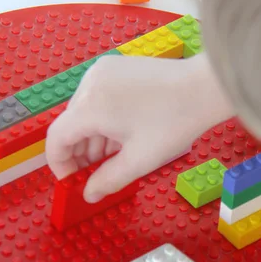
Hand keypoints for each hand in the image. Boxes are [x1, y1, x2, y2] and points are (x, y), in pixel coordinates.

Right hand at [46, 54, 231, 202]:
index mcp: (90, 105)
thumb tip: (89, 194)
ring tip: (113, 156)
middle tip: (95, 173)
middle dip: (79, 152)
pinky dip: (102, 118)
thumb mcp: (139, 160)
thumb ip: (108, 180)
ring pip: (84, 111)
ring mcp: (102, 71)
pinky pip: (97, 97)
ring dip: (92, 136)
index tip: (71, 180)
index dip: (59, 164)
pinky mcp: (115, 67)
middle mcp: (91, 83)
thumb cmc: (174, 121)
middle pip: (71, 123)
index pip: (56, 138)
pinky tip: (122, 135)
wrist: (204, 88)